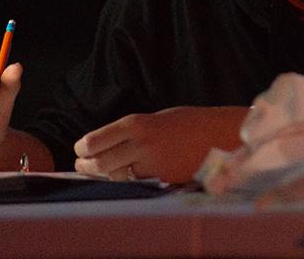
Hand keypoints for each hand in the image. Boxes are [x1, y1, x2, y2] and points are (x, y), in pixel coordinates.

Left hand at [73, 106, 247, 184]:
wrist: (222, 135)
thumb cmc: (190, 123)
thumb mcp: (158, 118)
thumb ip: (132, 132)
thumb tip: (105, 145)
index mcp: (139, 124)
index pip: (94, 141)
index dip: (82, 149)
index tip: (80, 150)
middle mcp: (142, 145)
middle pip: (100, 164)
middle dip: (86, 166)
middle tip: (83, 165)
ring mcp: (154, 166)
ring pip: (116, 178)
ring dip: (105, 177)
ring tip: (102, 173)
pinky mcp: (163, 182)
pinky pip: (136, 186)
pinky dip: (126, 183)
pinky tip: (125, 178)